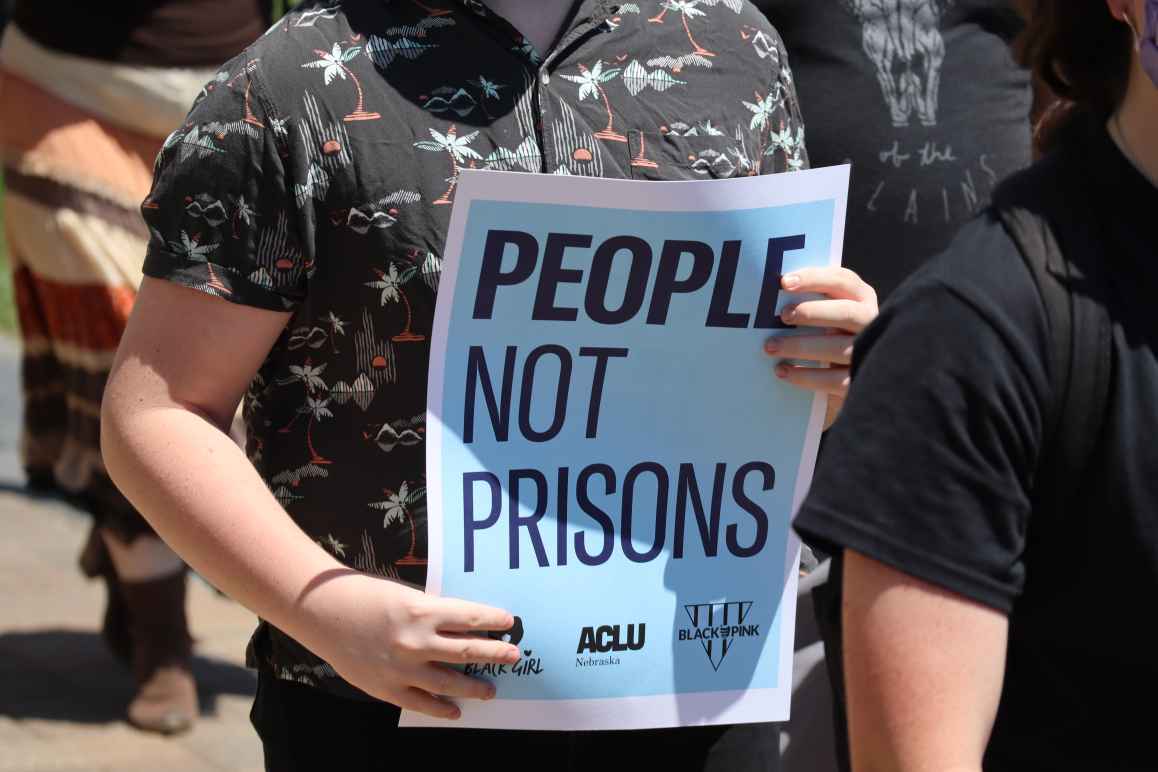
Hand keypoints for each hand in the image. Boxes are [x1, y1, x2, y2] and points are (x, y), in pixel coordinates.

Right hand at [301, 571, 520, 719]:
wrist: (323, 612)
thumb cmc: (366, 596)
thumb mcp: (406, 596)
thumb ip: (433, 614)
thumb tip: (464, 628)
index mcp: (423, 610)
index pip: (471, 617)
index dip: (493, 620)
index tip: (509, 622)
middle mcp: (417, 641)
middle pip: (468, 650)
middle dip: (495, 653)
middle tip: (513, 656)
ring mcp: (402, 668)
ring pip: (450, 682)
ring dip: (474, 687)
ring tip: (491, 689)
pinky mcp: (387, 687)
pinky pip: (422, 703)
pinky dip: (442, 708)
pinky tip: (456, 711)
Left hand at [763, 267, 877, 427]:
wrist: (855, 372)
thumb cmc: (829, 332)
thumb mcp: (827, 311)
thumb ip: (810, 299)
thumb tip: (776, 291)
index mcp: (861, 297)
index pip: (842, 280)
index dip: (814, 278)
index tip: (785, 282)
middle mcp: (870, 321)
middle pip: (846, 312)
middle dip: (812, 312)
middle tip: (783, 316)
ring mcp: (870, 351)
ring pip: (837, 348)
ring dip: (800, 346)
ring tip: (771, 347)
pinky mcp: (859, 379)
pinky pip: (833, 380)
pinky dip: (806, 376)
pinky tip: (783, 371)